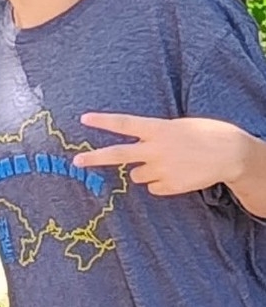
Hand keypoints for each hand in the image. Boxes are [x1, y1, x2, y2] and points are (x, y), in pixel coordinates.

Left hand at [73, 112, 252, 195]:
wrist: (232, 155)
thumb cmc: (205, 134)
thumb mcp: (178, 126)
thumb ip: (155, 135)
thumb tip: (138, 150)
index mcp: (158, 129)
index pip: (125, 123)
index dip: (103, 122)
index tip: (83, 119)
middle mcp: (156, 150)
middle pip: (118, 154)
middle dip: (95, 158)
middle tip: (76, 161)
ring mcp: (162, 169)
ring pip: (137, 174)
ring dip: (145, 170)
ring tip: (169, 163)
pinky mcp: (170, 186)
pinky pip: (153, 187)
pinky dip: (160, 183)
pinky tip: (177, 174)